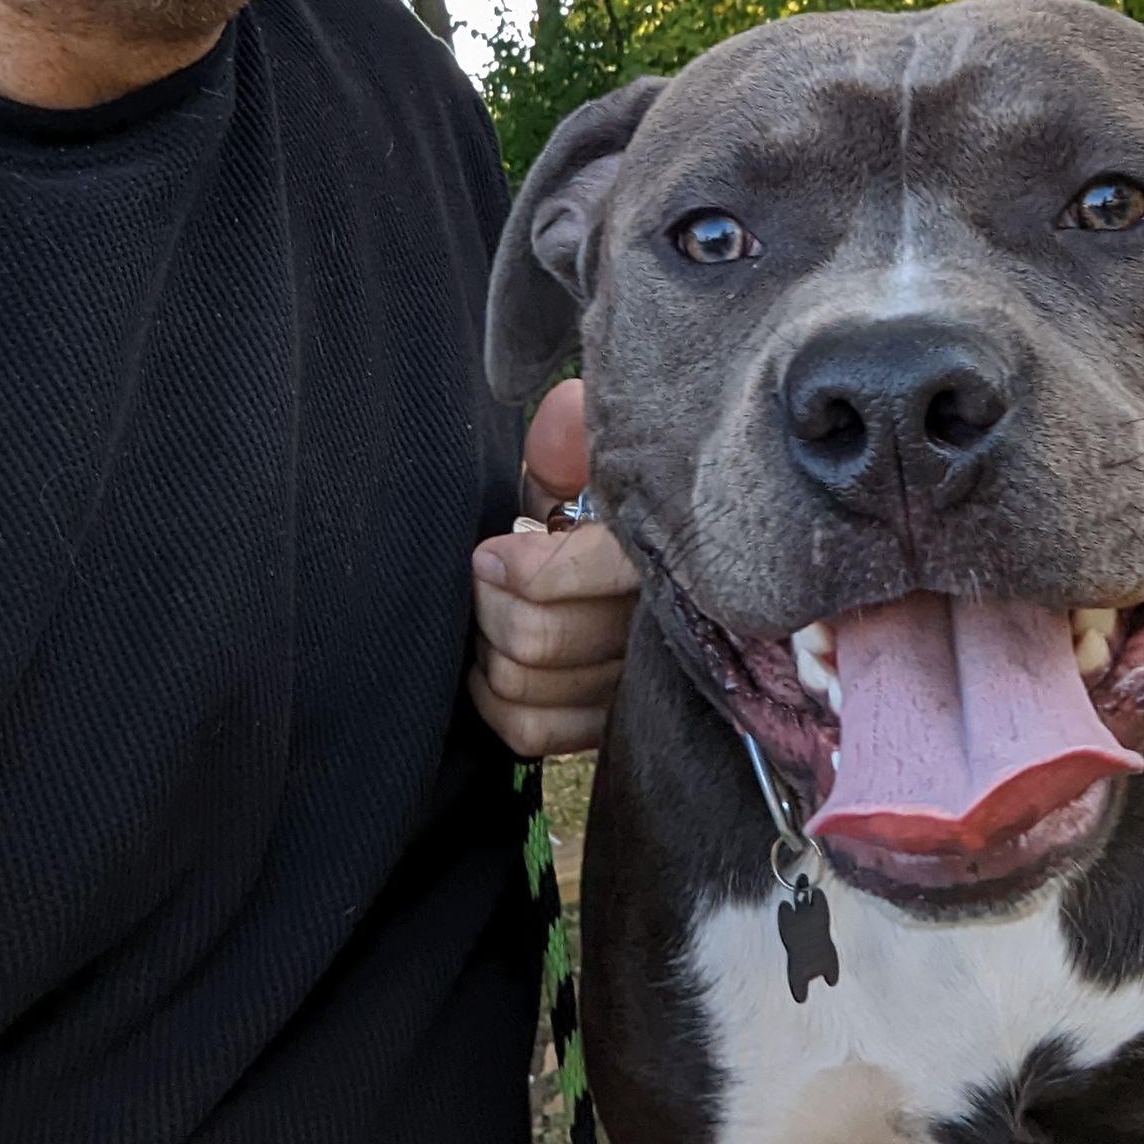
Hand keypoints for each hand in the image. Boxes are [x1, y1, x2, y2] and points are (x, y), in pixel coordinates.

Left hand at [470, 379, 637, 757]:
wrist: (623, 564)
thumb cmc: (599, 508)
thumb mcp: (591, 464)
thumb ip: (574, 439)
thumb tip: (565, 410)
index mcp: (658, 552)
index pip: (585, 574)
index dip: (525, 569)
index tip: (493, 551)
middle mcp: (655, 628)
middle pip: (540, 638)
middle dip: (492, 606)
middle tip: (486, 577)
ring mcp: (634, 684)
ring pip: (531, 686)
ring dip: (492, 651)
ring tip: (492, 615)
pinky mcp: (608, 725)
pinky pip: (532, 733)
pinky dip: (497, 702)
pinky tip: (493, 667)